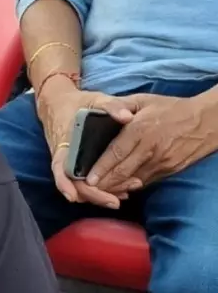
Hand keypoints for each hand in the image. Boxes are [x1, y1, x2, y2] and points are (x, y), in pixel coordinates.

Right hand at [35, 86, 136, 207]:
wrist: (59, 103)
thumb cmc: (78, 103)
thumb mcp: (95, 100)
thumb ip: (111, 106)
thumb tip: (128, 117)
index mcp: (64, 143)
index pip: (60, 168)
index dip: (66, 184)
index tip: (76, 197)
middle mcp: (64, 157)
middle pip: (73, 184)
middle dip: (93, 195)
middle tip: (116, 202)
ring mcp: (70, 163)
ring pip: (81, 186)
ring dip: (99, 194)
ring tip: (124, 195)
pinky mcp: (78, 165)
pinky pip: (86, 182)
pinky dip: (102, 188)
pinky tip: (120, 190)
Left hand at [86, 93, 217, 192]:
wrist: (207, 120)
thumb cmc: (171, 109)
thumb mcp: (144, 100)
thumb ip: (119, 105)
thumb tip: (101, 112)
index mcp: (140, 130)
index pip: (115, 153)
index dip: (100, 168)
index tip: (87, 179)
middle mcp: (150, 149)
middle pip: (122, 172)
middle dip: (103, 184)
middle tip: (86, 190)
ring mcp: (161, 162)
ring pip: (133, 181)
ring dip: (115, 188)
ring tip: (98, 193)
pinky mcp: (169, 170)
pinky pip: (145, 182)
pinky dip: (131, 187)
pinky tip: (119, 188)